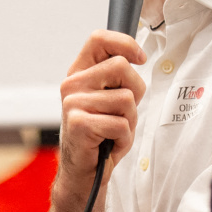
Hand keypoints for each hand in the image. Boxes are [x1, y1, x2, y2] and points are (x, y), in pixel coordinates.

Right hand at [56, 30, 146, 189]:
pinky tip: (109, 143)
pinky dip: (123, 138)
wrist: (84, 172)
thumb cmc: (102, 135)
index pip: (99, 39)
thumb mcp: (111, 99)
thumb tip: (136, 57)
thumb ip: (119, 77)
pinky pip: (121, 123)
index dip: (125, 43)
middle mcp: (72, 84)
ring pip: (126, 98)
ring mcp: (73, 103)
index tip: (140, 58)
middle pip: (121, 67)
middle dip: (135, 91)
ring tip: (114, 131)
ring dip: (129, 120)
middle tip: (123, 112)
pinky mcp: (79, 123)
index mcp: (79, 73)